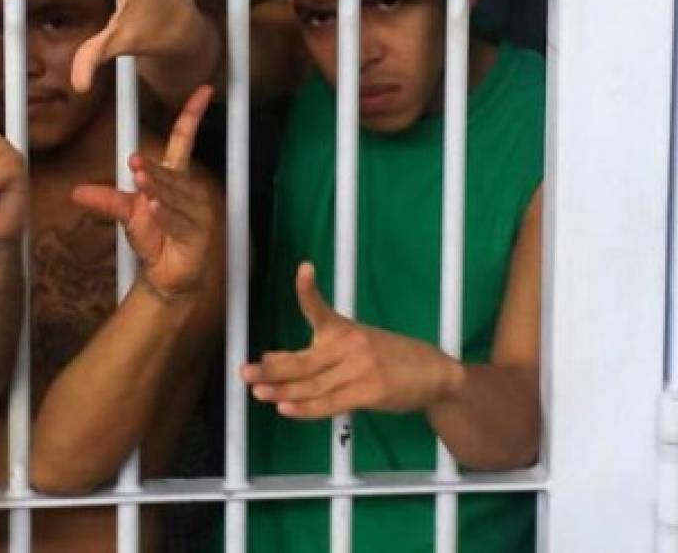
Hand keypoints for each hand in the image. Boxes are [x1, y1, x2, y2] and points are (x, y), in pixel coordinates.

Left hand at [72, 86, 215, 299]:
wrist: (170, 275)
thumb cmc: (156, 238)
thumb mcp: (128, 215)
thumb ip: (107, 201)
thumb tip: (76, 192)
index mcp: (177, 178)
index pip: (184, 141)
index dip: (192, 115)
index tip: (203, 90)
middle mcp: (190, 191)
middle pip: (174, 173)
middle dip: (156, 170)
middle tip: (136, 161)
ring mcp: (197, 212)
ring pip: (176, 196)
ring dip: (159, 188)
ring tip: (141, 178)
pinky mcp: (198, 235)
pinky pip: (180, 222)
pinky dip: (166, 214)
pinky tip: (154, 206)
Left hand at [241, 263, 465, 418]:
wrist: (433, 373)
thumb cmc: (389, 358)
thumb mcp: (358, 344)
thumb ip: (321, 354)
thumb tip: (274, 362)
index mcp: (344, 328)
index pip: (319, 307)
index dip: (308, 289)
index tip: (304, 268)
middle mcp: (349, 345)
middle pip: (303, 359)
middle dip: (271, 367)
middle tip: (245, 372)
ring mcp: (359, 369)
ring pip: (311, 385)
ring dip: (281, 391)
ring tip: (258, 393)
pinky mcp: (369, 392)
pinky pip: (329, 403)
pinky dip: (305, 408)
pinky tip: (286, 408)